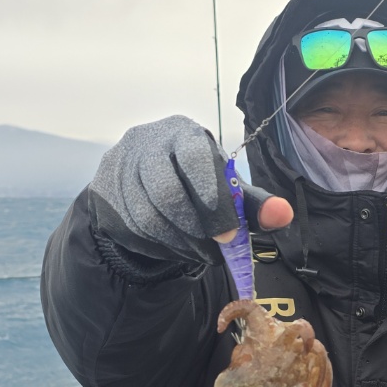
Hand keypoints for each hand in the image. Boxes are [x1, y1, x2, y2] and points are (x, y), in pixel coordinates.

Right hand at [89, 116, 292, 259]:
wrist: (146, 182)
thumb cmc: (196, 182)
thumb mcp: (226, 187)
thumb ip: (254, 203)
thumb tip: (282, 214)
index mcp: (182, 132)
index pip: (194, 159)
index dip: (213, 200)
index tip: (229, 235)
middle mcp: (145, 143)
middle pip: (166, 191)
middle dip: (196, 229)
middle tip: (216, 251)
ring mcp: (118, 168)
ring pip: (147, 218)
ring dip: (179, 244)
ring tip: (200, 254)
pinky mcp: (103, 195)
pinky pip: (131, 231)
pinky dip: (158, 248)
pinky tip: (176, 248)